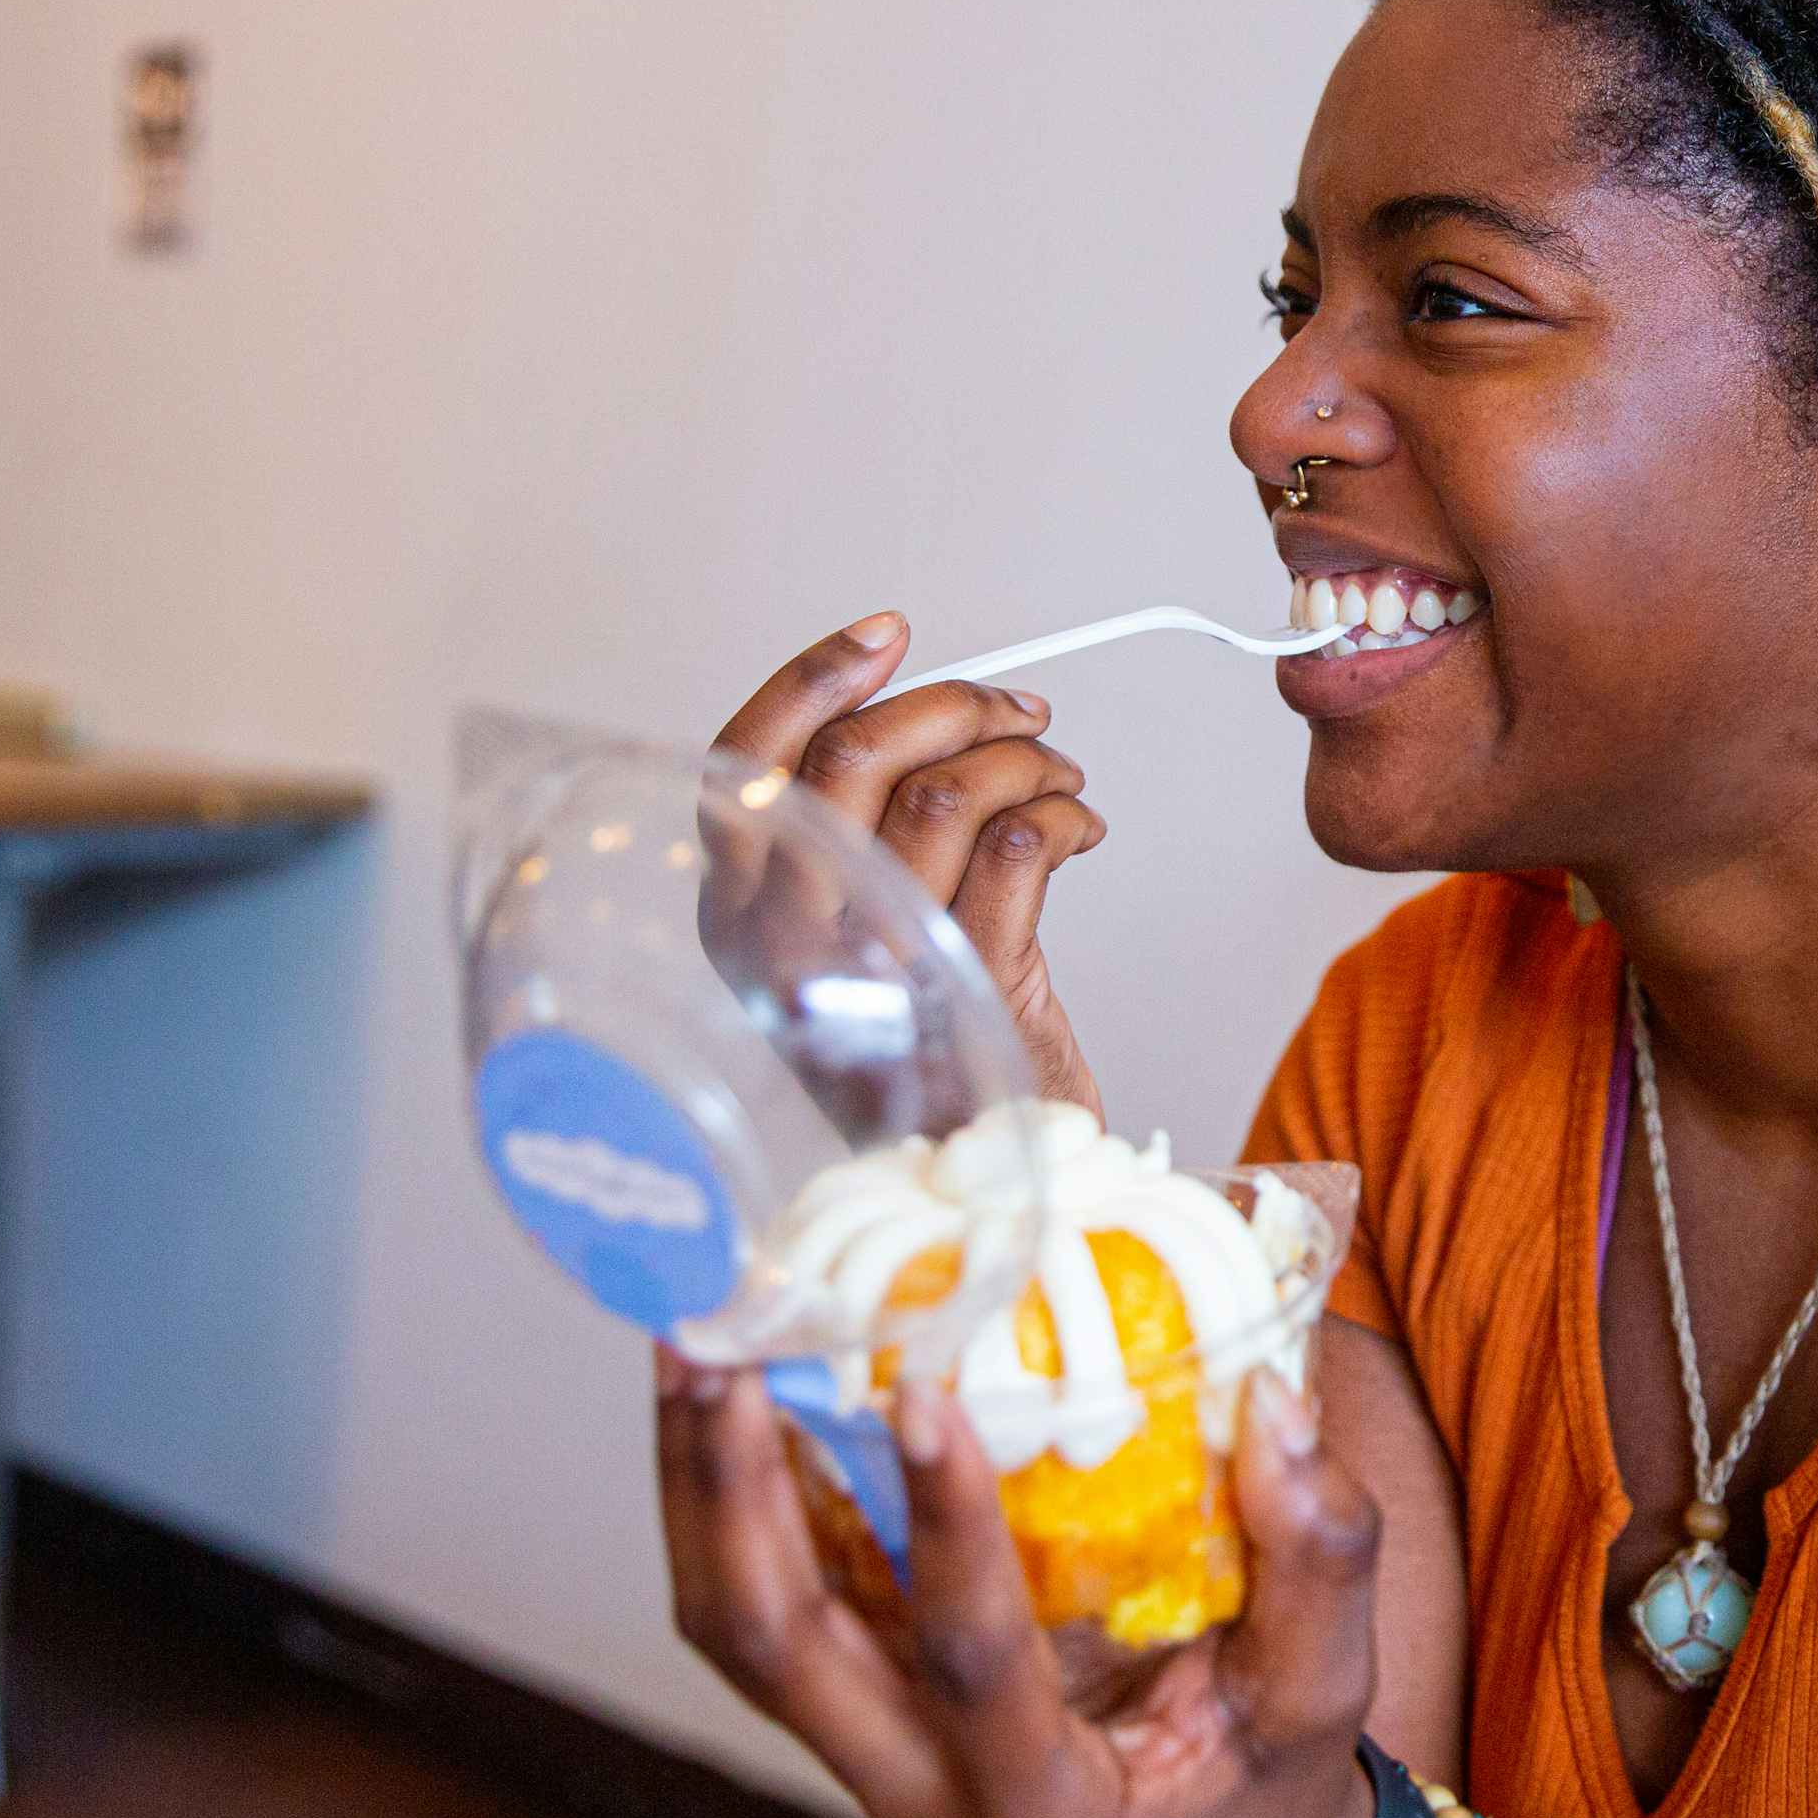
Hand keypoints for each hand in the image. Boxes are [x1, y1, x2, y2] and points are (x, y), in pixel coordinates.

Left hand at [657, 1351, 1382, 1817]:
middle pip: (776, 1648)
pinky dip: (717, 1489)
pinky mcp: (846, 1686)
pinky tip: (725, 1383)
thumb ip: (1321, 1557)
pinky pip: (748, 1595)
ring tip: (693, 1347)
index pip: (970, 1667)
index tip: (928, 1394)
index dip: (945, 1533)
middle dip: (735, 1492)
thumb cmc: (1260, 1768)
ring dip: (698, 1481)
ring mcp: (862, 1741)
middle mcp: (917, 1787)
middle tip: (730, 1350)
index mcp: (1040, 1806)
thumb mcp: (1325, 1689)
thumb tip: (1275, 1408)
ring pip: (730, 1624)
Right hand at [713, 613, 1104, 1107]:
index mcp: (736, 919)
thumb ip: (853, 840)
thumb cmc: (919, 1049)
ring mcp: (876, 966)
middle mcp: (787, 942)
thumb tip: (923, 714)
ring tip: (1059, 778)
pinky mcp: (969, 987)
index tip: (887, 635)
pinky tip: (1081, 829)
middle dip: (954, 705)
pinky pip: (1019, 847)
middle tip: (1017, 713)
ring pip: (948, 791)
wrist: (973, 1183)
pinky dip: (1065, 815)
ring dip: (1025, 760)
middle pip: (854, 756)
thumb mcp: (844, 940)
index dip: (812, 678)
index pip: (744, 763)